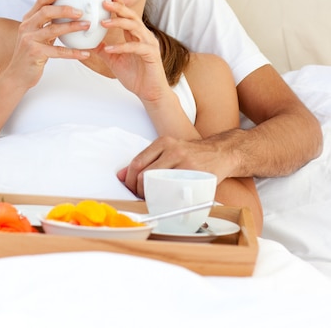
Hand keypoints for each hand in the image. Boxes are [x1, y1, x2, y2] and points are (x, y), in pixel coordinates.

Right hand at [1, 0, 94, 89]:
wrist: (17, 76)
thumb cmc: (31, 55)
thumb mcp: (37, 36)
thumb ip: (47, 25)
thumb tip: (69, 15)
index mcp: (28, 20)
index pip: (40, 1)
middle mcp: (26, 27)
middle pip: (46, 12)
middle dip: (65, 9)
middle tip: (81, 12)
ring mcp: (29, 40)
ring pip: (53, 29)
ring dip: (72, 27)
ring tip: (87, 26)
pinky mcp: (35, 53)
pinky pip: (58, 51)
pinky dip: (73, 52)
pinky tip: (85, 53)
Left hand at [97, 0, 168, 101]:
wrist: (150, 93)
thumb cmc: (135, 76)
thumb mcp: (113, 60)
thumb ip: (102, 49)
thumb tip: (86, 42)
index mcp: (135, 35)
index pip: (126, 15)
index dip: (119, 3)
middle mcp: (143, 36)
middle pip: (131, 16)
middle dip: (118, 8)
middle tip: (104, 2)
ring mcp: (148, 44)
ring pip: (135, 27)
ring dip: (118, 23)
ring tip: (103, 23)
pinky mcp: (151, 54)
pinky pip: (136, 47)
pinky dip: (122, 47)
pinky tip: (109, 49)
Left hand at [117, 134, 236, 197]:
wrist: (221, 153)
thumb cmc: (191, 155)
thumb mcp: (168, 151)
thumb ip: (147, 160)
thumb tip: (121, 175)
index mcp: (163, 142)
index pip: (137, 162)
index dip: (129, 179)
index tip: (130, 188)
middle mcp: (172, 149)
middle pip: (144, 174)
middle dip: (137, 190)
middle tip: (141, 196)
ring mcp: (184, 161)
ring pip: (157, 182)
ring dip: (150, 195)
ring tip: (153, 199)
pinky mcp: (195, 173)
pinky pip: (174, 190)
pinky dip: (167, 199)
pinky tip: (168, 201)